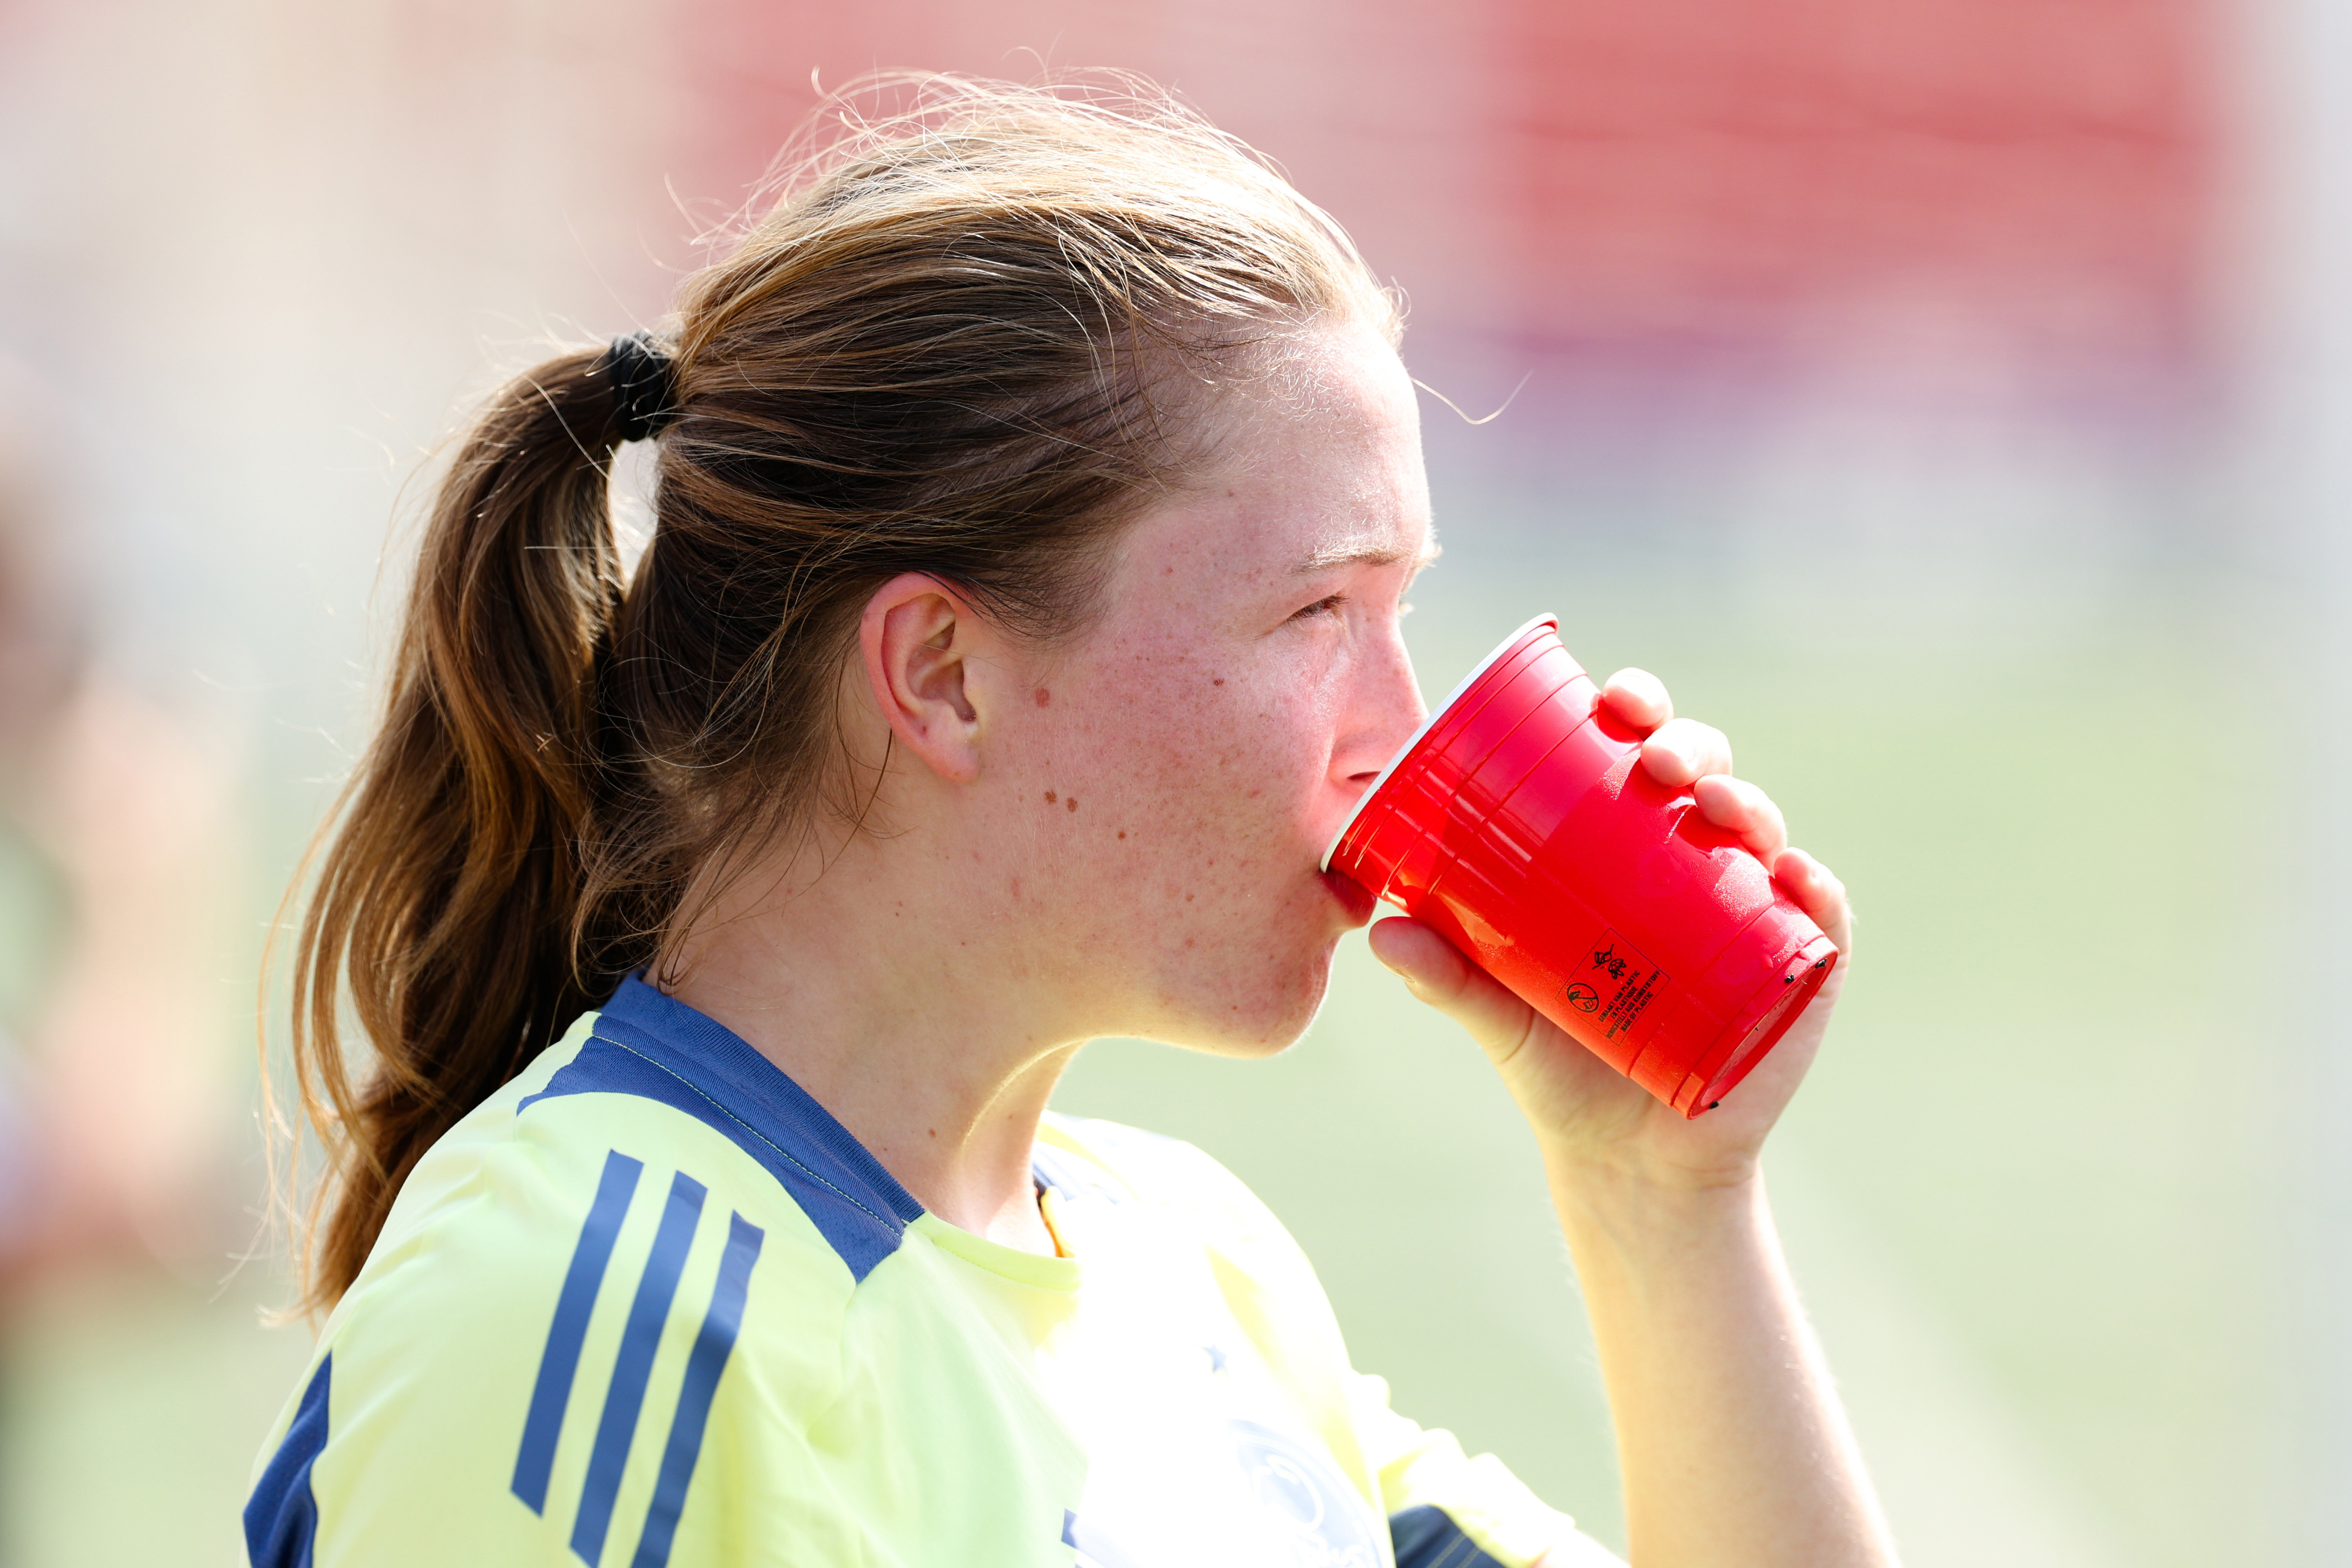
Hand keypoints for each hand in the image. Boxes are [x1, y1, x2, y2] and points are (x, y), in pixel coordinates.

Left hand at [1367, 668, 1850, 1190]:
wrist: (1623, 1159)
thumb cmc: (1557, 1063)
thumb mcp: (1497, 1015)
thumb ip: (1446, 976)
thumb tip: (1382, 932)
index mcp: (1625, 846)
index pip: (1636, 751)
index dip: (1635, 709)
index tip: (1612, 697)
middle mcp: (1693, 863)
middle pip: (1706, 774)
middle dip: (1692, 745)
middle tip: (1660, 760)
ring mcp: (1754, 910)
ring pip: (1763, 831)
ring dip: (1748, 803)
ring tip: (1717, 807)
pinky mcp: (1798, 970)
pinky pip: (1822, 916)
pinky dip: (1816, 890)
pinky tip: (1796, 876)